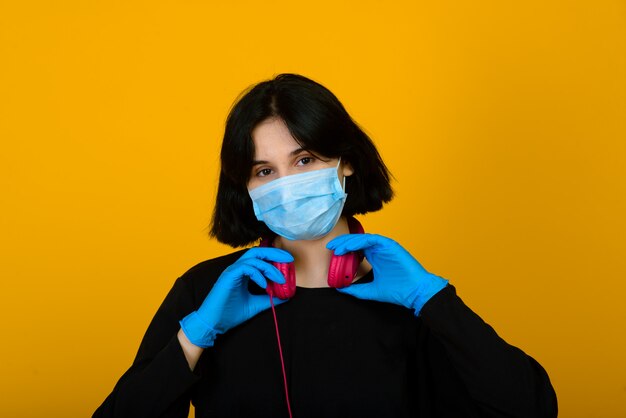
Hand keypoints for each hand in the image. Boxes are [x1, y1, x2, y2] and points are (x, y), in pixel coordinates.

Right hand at [179, 247, 292, 347]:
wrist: (213, 323)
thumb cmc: (230, 314)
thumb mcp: (255, 305)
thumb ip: (269, 298)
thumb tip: (286, 296)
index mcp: (243, 273)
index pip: (260, 258)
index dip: (275, 257)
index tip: (289, 263)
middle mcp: (237, 269)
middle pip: (258, 252)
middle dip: (275, 254)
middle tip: (289, 259)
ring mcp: (232, 271)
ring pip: (253, 259)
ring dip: (269, 267)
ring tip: (279, 279)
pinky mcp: (228, 276)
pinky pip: (245, 268)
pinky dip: (257, 274)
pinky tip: (264, 284)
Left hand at [326, 234, 447, 314]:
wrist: (415, 293)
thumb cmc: (398, 291)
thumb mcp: (371, 290)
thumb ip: (356, 289)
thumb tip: (340, 289)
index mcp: (375, 257)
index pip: (356, 249)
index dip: (344, 249)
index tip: (332, 253)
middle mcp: (378, 250)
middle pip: (357, 241)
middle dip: (343, 243)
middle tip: (331, 246)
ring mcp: (384, 247)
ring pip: (363, 238)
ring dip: (349, 241)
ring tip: (337, 248)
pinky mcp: (390, 245)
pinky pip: (372, 239)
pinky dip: (360, 241)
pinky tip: (350, 246)